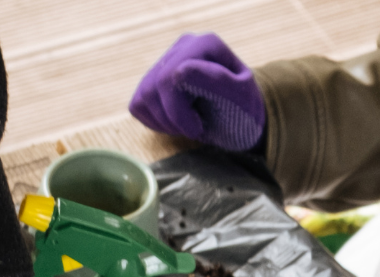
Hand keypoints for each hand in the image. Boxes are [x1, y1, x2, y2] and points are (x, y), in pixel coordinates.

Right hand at [129, 33, 264, 152]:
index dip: (179, 112)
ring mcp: (164, 62)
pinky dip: (153, 122)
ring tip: (186, 126)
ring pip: (142, 97)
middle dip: (171, 119)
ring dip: (163, 122)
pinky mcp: (151, 82)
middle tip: (193, 130)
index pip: (171, 77)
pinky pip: (137, 105)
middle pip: (153, 88)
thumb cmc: (243, 109)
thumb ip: (215, 80)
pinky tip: (175, 122)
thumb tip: (179, 71)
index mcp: (205, 44)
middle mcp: (182, 47)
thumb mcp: (240, 96)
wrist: (238, 118)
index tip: (198, 128)